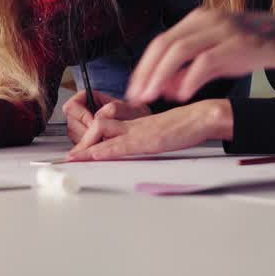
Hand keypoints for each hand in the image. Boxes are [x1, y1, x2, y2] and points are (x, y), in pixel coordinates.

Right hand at [63, 91, 148, 142]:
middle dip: (85, 131)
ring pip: (74, 135)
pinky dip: (90, 147)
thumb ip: (111, 109)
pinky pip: (80, 144)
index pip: (71, 106)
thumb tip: (97, 117)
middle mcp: (82, 111)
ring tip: (104, 139)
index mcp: (87, 98)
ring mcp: (82, 126)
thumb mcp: (126, 108)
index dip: (81, 115)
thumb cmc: (134, 115)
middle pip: (71, 122)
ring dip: (88, 140)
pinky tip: (102, 145)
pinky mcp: (85, 139)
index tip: (92, 123)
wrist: (141, 128)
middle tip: (100, 135)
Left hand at [65, 99, 233, 160]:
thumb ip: (149, 137)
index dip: (90, 137)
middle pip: (99, 125)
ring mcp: (140, 130)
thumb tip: (143, 145)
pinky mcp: (147, 139)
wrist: (203, 117)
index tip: (78, 150)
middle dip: (83, 141)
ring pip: (104, 131)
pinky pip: (120, 144)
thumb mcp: (163, 132)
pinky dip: (103, 150)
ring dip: (86, 146)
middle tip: (71, 157)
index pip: (106, 125)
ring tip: (74, 158)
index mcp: (137, 123)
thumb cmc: (188, 125)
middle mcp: (134, 124)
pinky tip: (93, 155)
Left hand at [125, 8, 274, 103]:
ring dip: (161, 75)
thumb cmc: (254, 47)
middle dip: (146, 73)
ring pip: (180, 50)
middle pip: (165, 44)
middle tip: (136, 97)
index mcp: (198, 19)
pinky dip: (190, 79)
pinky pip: (206, 61)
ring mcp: (222, 29)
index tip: (134, 88)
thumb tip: (166, 89)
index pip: (161, 42)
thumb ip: (191, 71)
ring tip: (152, 97)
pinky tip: (183, 94)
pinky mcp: (237, 42)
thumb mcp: (218, 58)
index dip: (144, 67)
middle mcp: (207, 19)